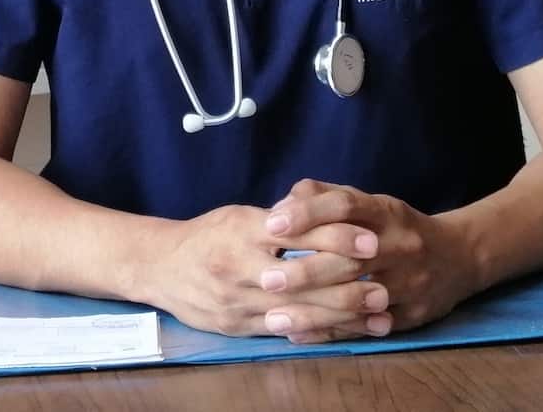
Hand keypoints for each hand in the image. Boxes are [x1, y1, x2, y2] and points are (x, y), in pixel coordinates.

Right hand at [139, 202, 390, 338]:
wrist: (158, 267)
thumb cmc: (206, 236)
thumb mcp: (239, 216)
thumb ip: (279, 218)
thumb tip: (325, 210)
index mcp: (244, 232)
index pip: (298, 233)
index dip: (336, 236)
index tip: (371, 237)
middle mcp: (240, 268)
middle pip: (302, 278)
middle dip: (346, 283)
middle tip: (384, 284)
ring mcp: (238, 302)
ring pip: (298, 311)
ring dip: (341, 315)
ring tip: (377, 314)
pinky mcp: (238, 327)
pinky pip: (284, 332)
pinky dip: (318, 333)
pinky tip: (346, 333)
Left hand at [261, 179, 482, 341]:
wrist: (459, 257)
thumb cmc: (398, 227)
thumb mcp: (371, 203)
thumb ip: (327, 197)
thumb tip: (285, 202)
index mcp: (388, 213)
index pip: (347, 206)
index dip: (309, 213)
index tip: (272, 223)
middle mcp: (401, 246)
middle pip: (350, 258)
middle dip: (305, 270)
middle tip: (266, 278)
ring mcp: (409, 283)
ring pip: (358, 299)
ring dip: (314, 311)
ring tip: (274, 316)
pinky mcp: (412, 315)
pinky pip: (366, 327)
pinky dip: (331, 332)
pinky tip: (298, 333)